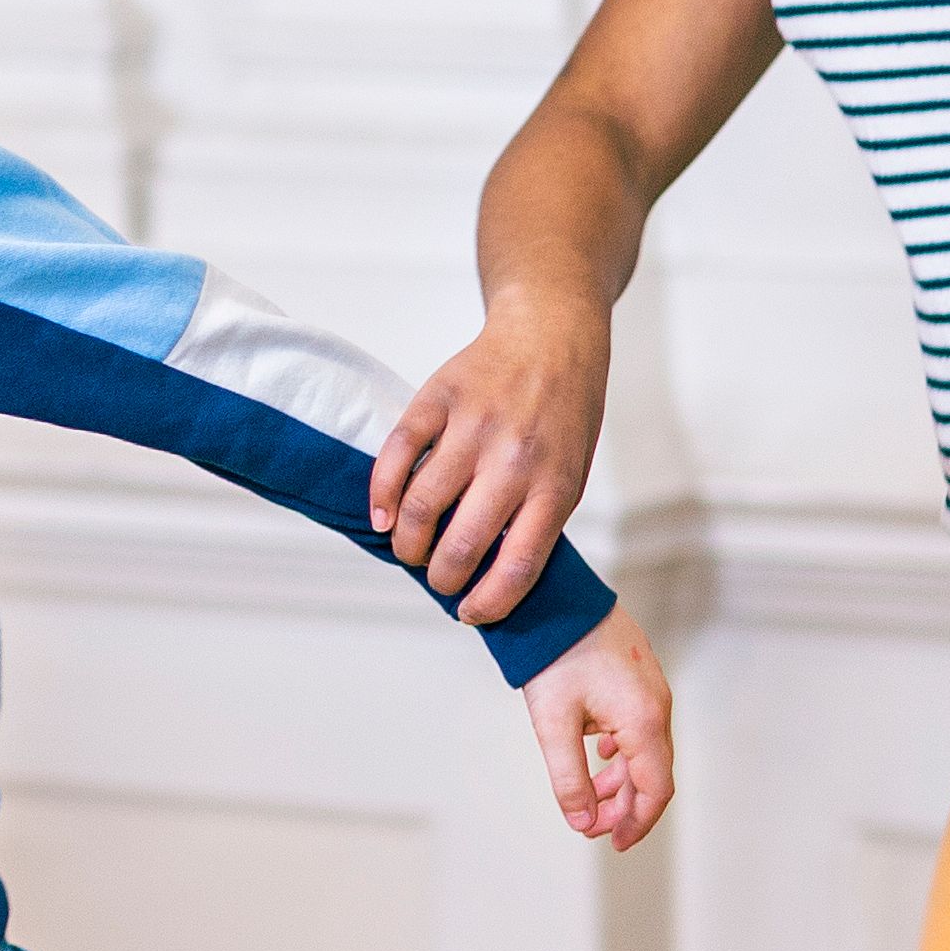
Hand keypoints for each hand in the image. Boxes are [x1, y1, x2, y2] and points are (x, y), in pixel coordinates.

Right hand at [369, 301, 609, 625]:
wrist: (551, 337)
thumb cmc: (563, 416)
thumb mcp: (569, 473)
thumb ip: (533, 519)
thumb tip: (483, 576)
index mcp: (555, 485)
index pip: (516, 566)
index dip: (486, 604)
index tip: (469, 613)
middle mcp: (514, 458)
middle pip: (461, 544)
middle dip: (440, 577)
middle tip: (437, 577)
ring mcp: (473, 426)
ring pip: (420, 506)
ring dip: (406, 542)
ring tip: (408, 548)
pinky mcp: (437, 398)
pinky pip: (396, 455)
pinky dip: (380, 494)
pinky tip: (381, 514)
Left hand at [519, 607, 672, 850]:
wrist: (554, 597)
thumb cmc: (553, 654)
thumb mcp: (553, 724)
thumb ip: (570, 778)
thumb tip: (582, 821)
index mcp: (642, 721)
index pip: (655, 791)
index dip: (636, 824)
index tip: (612, 843)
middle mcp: (657, 705)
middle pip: (653, 774)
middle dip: (625, 806)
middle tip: (592, 825)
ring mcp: (651, 688)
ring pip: (646, 750)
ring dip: (620, 779)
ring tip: (590, 795)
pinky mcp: (639, 676)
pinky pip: (640, 726)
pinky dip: (622, 751)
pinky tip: (600, 753)